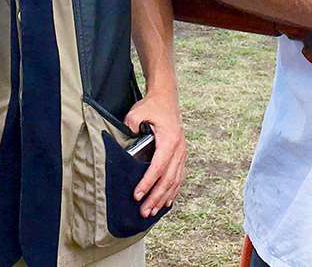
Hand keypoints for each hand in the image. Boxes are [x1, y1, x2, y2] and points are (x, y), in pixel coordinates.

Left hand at [123, 89, 185, 217]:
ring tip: (152, 212)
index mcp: (169, 140)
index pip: (158, 167)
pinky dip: (173, 191)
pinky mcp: (181, 155)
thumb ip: (132, 123)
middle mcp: (179, 149)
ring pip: (175, 181)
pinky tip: (166, 203)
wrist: (167, 98)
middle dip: (155, 197)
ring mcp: (182, 153)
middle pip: (168, 179)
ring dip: (163, 198)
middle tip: (144, 211)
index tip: (137, 195)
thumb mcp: (138, 111)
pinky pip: (179, 177)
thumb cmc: (152, 106)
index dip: (148, 183)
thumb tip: (129, 136)